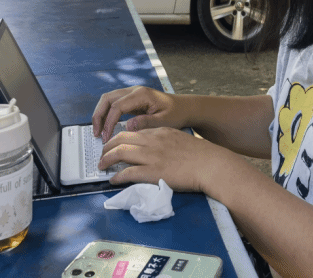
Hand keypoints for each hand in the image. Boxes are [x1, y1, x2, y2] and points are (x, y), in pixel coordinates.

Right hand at [92, 86, 186, 141]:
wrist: (184, 108)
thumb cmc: (177, 114)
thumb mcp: (165, 121)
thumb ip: (147, 123)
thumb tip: (128, 126)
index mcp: (142, 94)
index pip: (117, 106)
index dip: (109, 122)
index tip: (107, 137)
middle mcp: (134, 91)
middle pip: (107, 99)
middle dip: (99, 116)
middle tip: (97, 133)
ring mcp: (132, 94)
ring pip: (108, 100)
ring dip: (101, 114)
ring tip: (99, 131)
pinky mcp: (132, 100)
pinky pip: (114, 104)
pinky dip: (107, 114)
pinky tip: (107, 127)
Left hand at [97, 127, 232, 192]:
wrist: (211, 164)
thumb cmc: (201, 155)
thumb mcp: (180, 139)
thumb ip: (165, 141)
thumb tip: (155, 150)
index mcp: (160, 132)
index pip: (132, 132)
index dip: (119, 139)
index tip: (114, 145)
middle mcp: (152, 141)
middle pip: (121, 139)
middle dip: (107, 147)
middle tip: (102, 155)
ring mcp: (152, 156)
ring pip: (120, 153)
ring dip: (107, 160)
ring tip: (102, 166)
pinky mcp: (153, 172)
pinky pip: (128, 173)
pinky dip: (117, 176)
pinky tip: (113, 180)